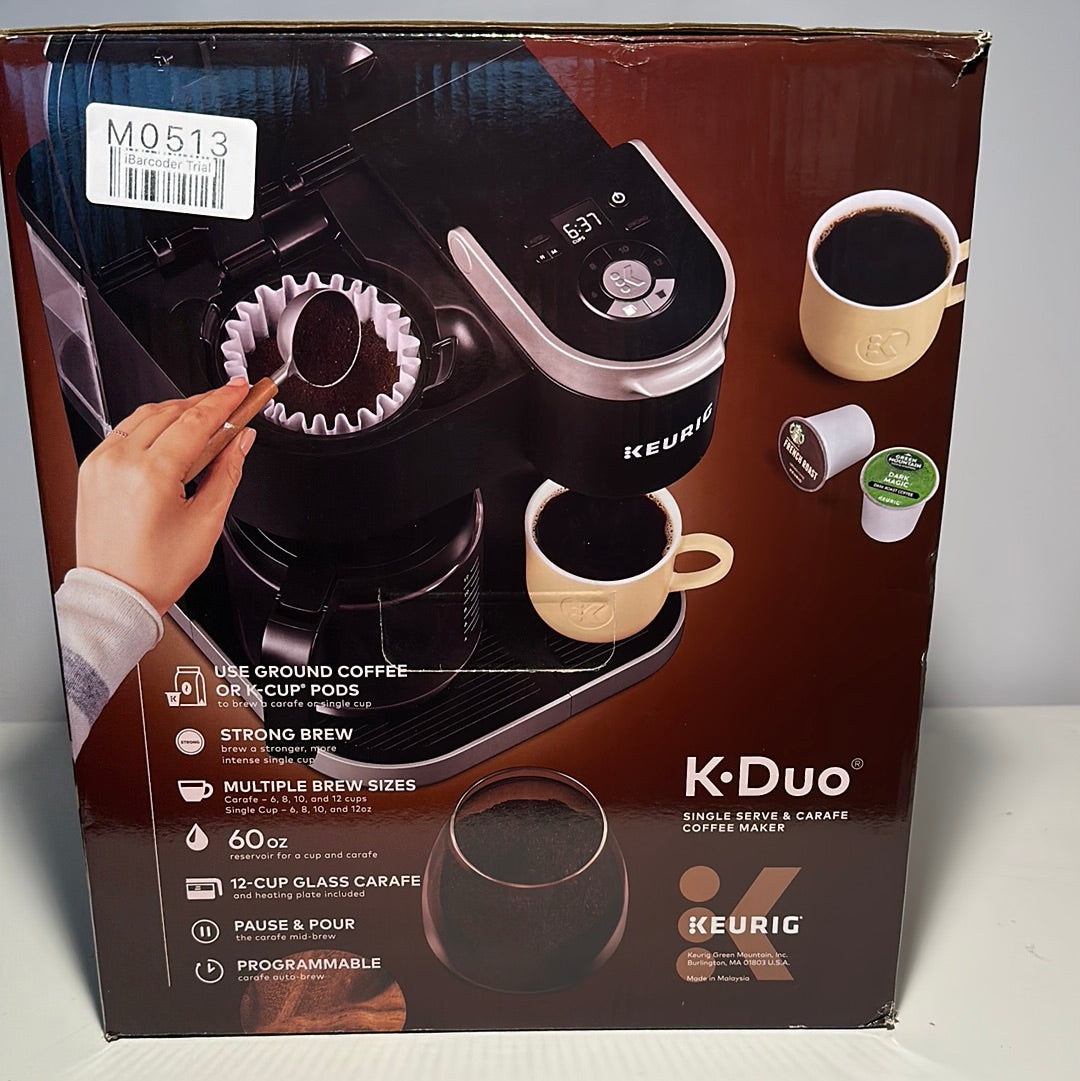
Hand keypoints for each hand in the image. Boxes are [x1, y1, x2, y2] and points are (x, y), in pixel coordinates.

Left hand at [75, 380, 254, 614]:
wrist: (116, 593)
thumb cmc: (156, 570)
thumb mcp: (207, 522)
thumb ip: (228, 472)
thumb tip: (242, 441)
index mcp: (151, 475)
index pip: (195, 421)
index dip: (223, 401)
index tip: (241, 390)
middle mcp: (120, 462)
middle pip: (171, 411)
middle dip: (204, 402)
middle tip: (232, 401)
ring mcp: (101, 462)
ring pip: (145, 415)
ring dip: (178, 410)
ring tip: (205, 416)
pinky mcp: (92, 467)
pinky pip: (125, 430)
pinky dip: (152, 424)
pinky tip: (172, 432)